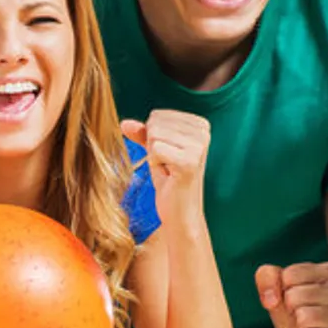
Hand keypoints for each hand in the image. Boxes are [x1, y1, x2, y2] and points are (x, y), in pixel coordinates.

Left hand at [122, 111, 211, 226]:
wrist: (180, 212)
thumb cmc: (170, 180)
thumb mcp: (155, 150)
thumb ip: (143, 133)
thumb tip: (124, 123)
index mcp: (200, 124)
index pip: (157, 115)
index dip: (154, 138)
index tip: (169, 155)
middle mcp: (203, 132)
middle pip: (155, 123)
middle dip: (153, 146)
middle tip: (168, 164)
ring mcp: (199, 146)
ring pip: (153, 135)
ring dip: (154, 156)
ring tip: (169, 169)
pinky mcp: (189, 161)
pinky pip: (155, 150)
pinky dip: (155, 164)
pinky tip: (169, 175)